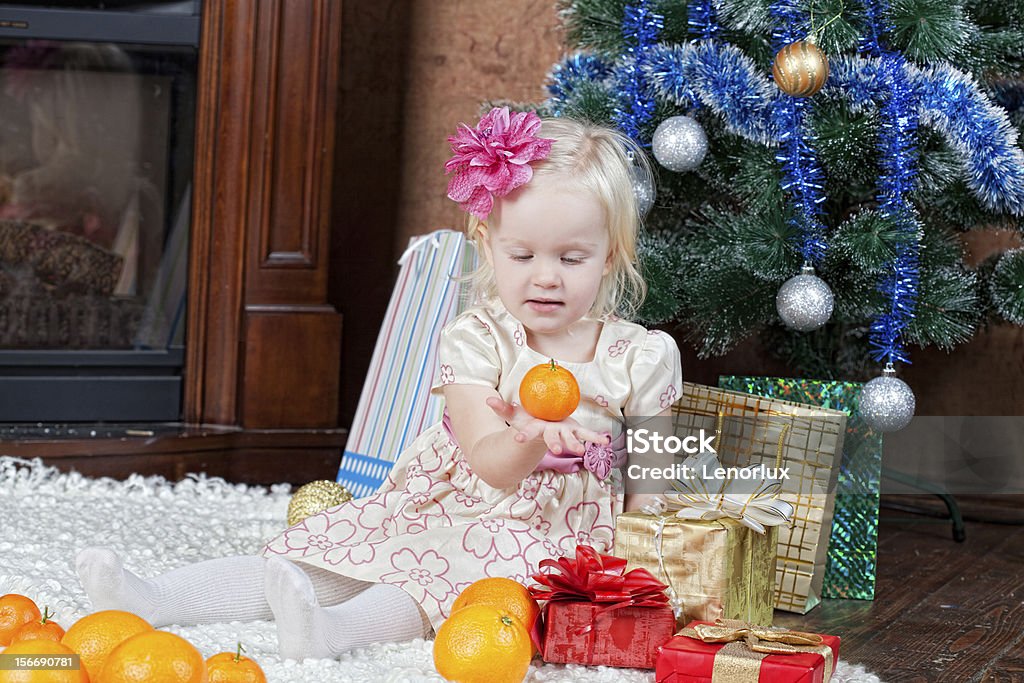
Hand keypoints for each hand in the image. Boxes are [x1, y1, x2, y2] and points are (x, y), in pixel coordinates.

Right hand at [486, 397, 609, 455]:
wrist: (543, 430)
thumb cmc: (529, 420)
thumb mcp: (516, 414)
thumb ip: (502, 408)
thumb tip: (487, 400)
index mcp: (536, 430)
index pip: (528, 433)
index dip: (523, 435)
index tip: (518, 438)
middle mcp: (551, 434)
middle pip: (552, 440)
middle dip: (554, 444)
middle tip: (555, 450)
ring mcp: (564, 434)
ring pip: (571, 440)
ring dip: (575, 445)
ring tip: (582, 451)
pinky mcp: (575, 432)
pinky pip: (587, 435)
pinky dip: (596, 438)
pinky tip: (605, 441)